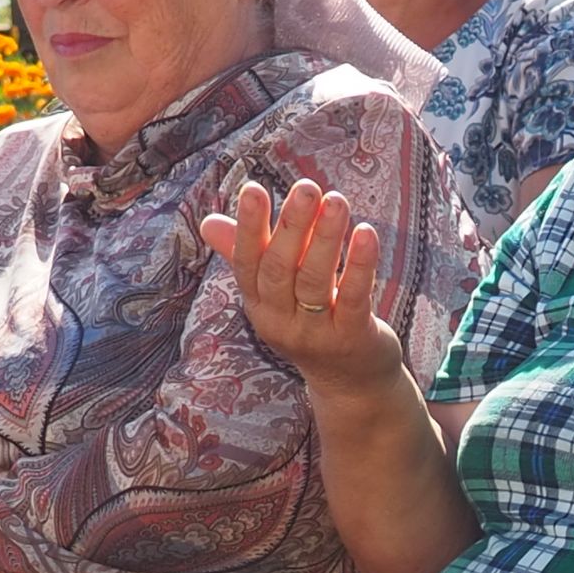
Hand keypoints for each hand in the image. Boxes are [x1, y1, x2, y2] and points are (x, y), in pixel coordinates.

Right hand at [201, 179, 405, 396]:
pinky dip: (360, 264)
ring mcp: (315, 333)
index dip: (248, 227)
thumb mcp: (275, 294)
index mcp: (259, 304)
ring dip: (326, 237)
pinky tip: (366, 232)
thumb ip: (246, 254)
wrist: (350, 384)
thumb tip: (207, 222)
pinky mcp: (351, 338)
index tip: (253, 189)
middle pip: (279, 269)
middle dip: (292, 226)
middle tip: (307, 187)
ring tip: (338, 200)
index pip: (247, 262)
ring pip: (315, 280)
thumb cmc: (310, 325)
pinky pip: (352, 297)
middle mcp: (280, 321)